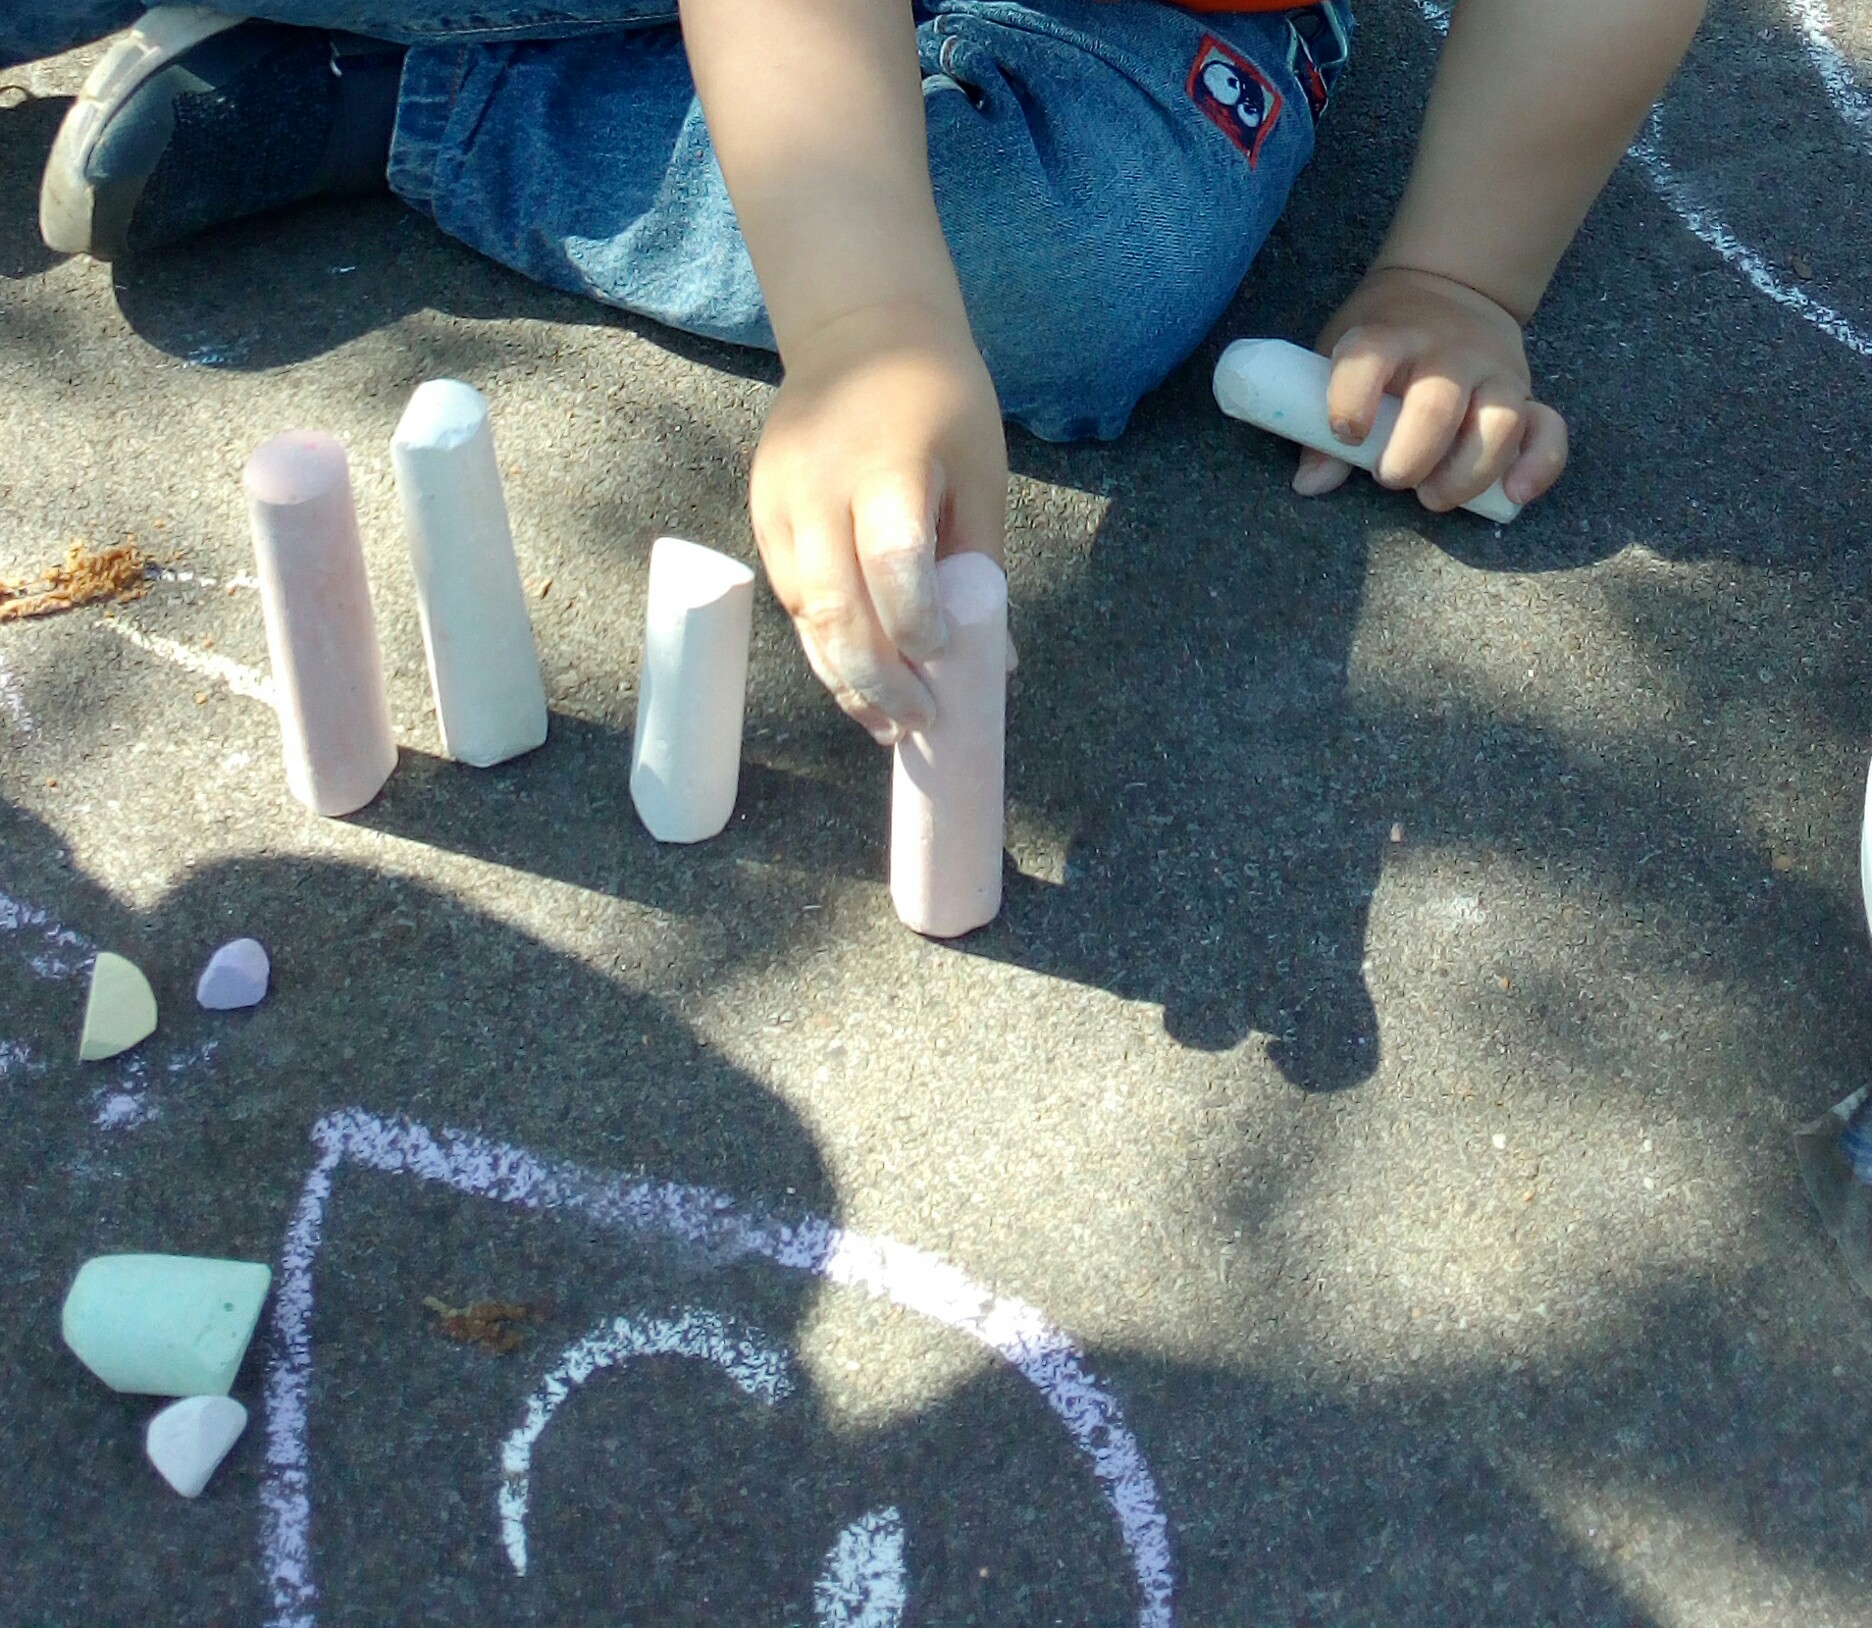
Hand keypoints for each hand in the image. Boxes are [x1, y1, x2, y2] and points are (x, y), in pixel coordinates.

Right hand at [751, 302, 1007, 743]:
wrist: (857, 331)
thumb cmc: (939, 402)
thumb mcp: (979, 472)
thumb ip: (981, 566)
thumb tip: (996, 665)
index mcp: (887, 465)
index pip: (893, 559)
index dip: (917, 622)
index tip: (943, 657)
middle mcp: (819, 488)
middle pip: (837, 607)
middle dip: (878, 681)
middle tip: (917, 726)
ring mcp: (780, 504)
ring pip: (807, 616)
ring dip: (846, 679)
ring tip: (889, 726)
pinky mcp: (762, 517)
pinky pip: (795, 599)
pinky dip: (827, 647)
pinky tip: (859, 683)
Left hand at [1293, 265, 1568, 512]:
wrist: (1449, 287)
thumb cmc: (1383, 338)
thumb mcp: (1340, 357)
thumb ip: (1320, 423)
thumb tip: (1310, 483)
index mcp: (1388, 338)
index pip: (1368, 360)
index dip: (1352, 401)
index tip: (1346, 435)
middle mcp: (1447, 352)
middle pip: (1437, 407)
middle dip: (1412, 458)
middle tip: (1392, 478)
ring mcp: (1493, 371)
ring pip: (1499, 423)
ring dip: (1467, 473)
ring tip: (1436, 496)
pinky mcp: (1527, 393)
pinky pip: (1548, 430)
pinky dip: (1538, 465)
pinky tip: (1513, 494)